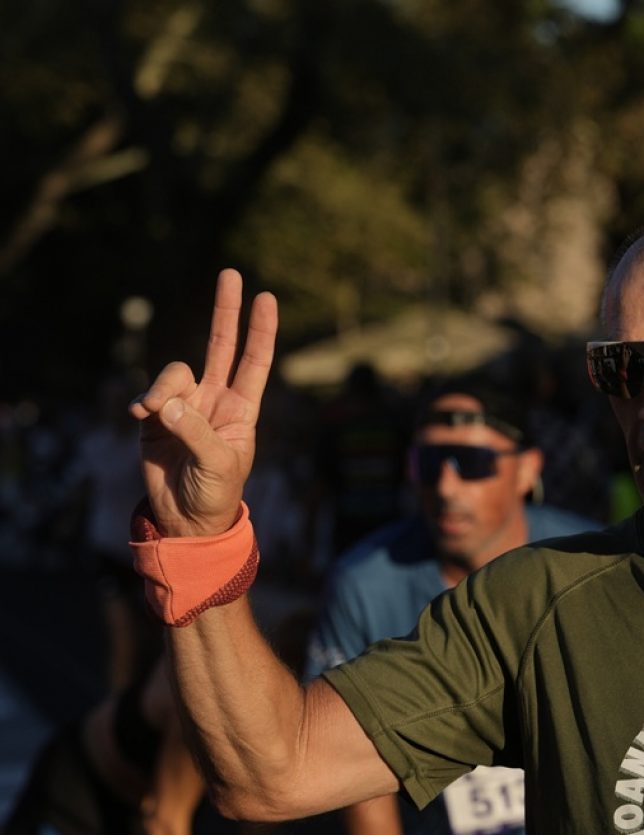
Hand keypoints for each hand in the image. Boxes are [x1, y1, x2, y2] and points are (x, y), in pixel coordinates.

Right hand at [130, 270, 277, 536]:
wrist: (185, 518)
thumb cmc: (215, 492)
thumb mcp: (218, 465)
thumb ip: (195, 432)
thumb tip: (167, 403)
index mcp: (242, 409)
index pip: (255, 362)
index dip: (261, 331)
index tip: (267, 298)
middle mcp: (215, 399)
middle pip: (222, 346)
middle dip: (226, 311)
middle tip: (232, 273)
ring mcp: (185, 405)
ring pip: (175, 373)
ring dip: (164, 387)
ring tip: (154, 413)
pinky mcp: (155, 416)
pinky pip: (149, 394)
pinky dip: (144, 400)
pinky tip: (140, 417)